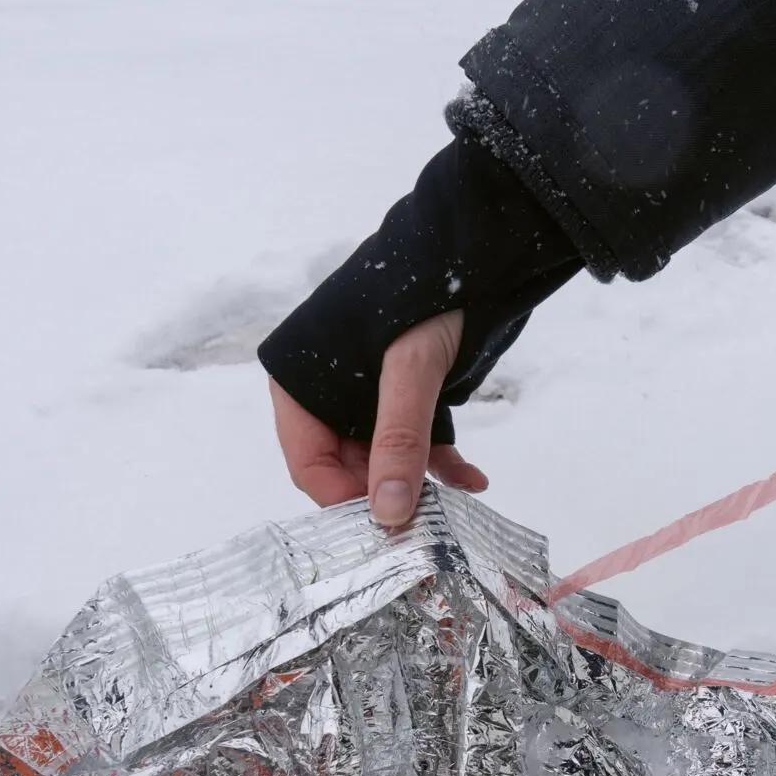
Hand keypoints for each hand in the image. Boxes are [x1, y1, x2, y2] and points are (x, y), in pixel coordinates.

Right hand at [270, 309, 488, 526]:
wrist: (471, 249)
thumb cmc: (424, 298)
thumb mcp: (411, 372)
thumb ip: (400, 442)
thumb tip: (390, 513)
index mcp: (302, 388)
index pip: (310, 467)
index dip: (345, 500)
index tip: (385, 526)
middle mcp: (329, 398)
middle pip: (349, 471)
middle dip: (387, 495)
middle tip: (425, 523)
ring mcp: (369, 399)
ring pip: (386, 461)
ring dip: (419, 483)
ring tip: (451, 505)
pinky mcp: (407, 397)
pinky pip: (418, 443)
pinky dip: (443, 463)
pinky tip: (473, 480)